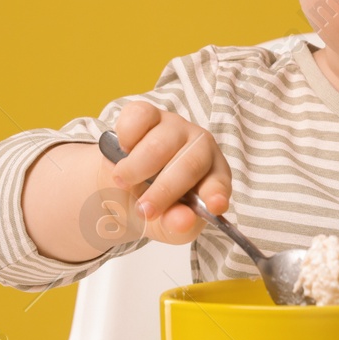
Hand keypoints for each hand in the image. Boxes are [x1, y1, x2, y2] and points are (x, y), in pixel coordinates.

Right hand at [104, 100, 231, 245]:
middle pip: (188, 164)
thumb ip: (177, 226)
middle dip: (164, 191)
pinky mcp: (148, 113)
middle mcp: (199, 146)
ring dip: (136, 168)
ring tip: (123, 182)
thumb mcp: (165, 225)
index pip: (220, 182)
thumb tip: (182, 221)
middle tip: (144, 210)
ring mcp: (175, 126)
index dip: (217, 194)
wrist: (118, 186)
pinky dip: (126, 138)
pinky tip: (124, 151)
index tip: (215, 206)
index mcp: (213, 175)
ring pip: (159, 144)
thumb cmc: (152, 204)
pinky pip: (138, 119)